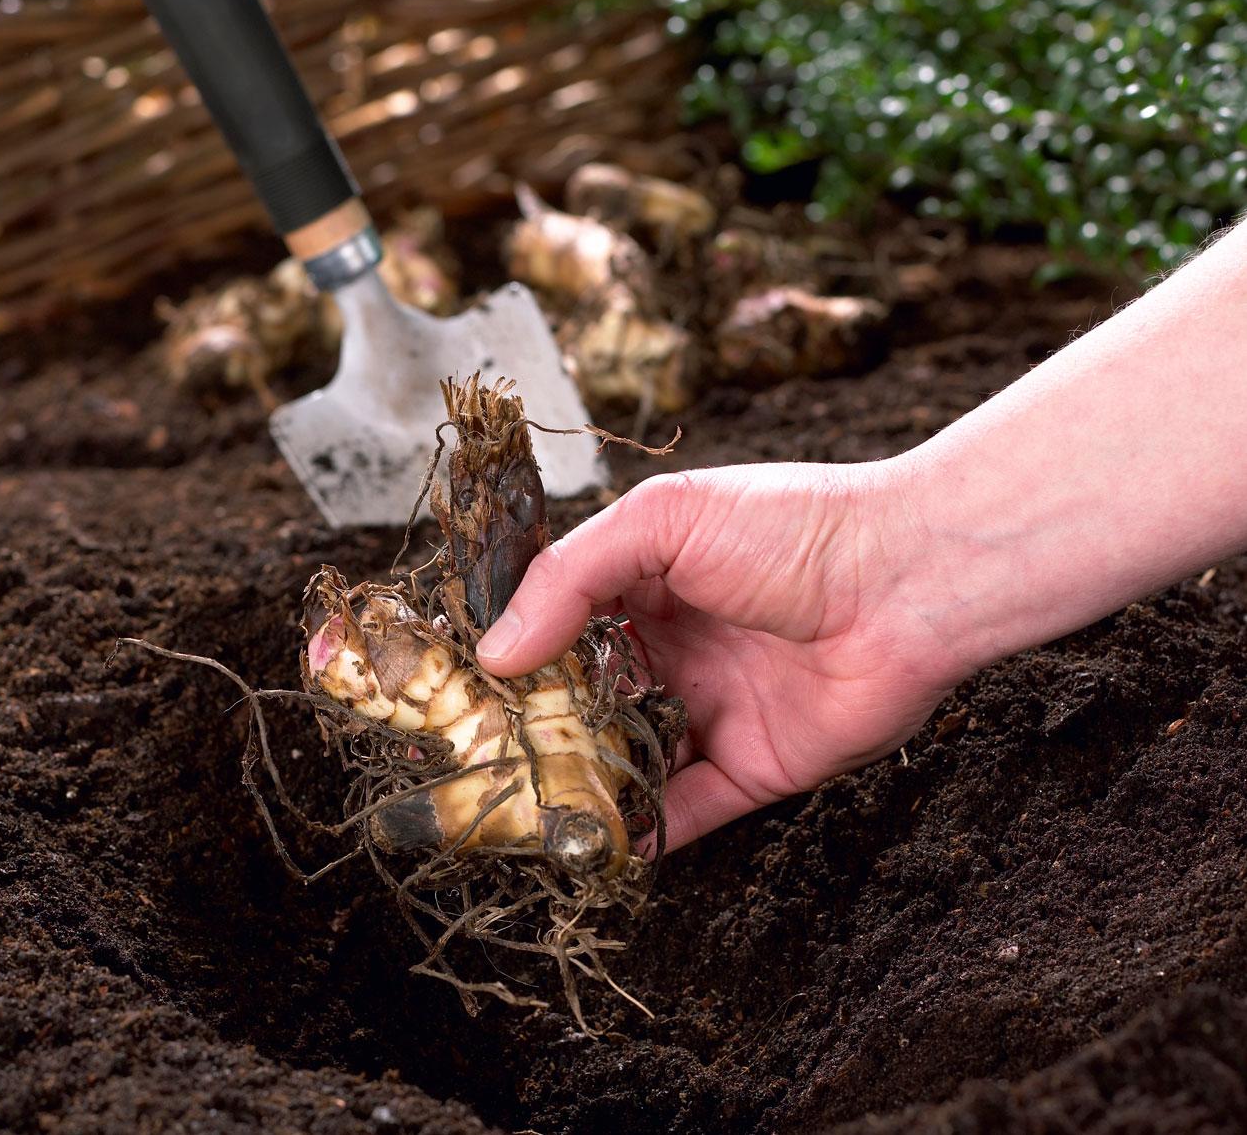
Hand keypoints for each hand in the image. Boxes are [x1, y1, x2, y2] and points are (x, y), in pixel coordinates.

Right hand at [476, 461, 964, 852]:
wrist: (909, 579)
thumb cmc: (789, 527)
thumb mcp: (662, 520)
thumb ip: (569, 577)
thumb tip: (497, 651)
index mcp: (647, 583)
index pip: (557, 622)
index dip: (508, 651)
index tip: (453, 683)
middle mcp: (674, 648)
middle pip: (584, 697)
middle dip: (531, 727)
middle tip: (469, 755)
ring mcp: (710, 709)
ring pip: (626, 758)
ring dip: (579, 782)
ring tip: (519, 806)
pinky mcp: (753, 766)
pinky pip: (687, 811)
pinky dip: (644, 832)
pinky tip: (595, 843)